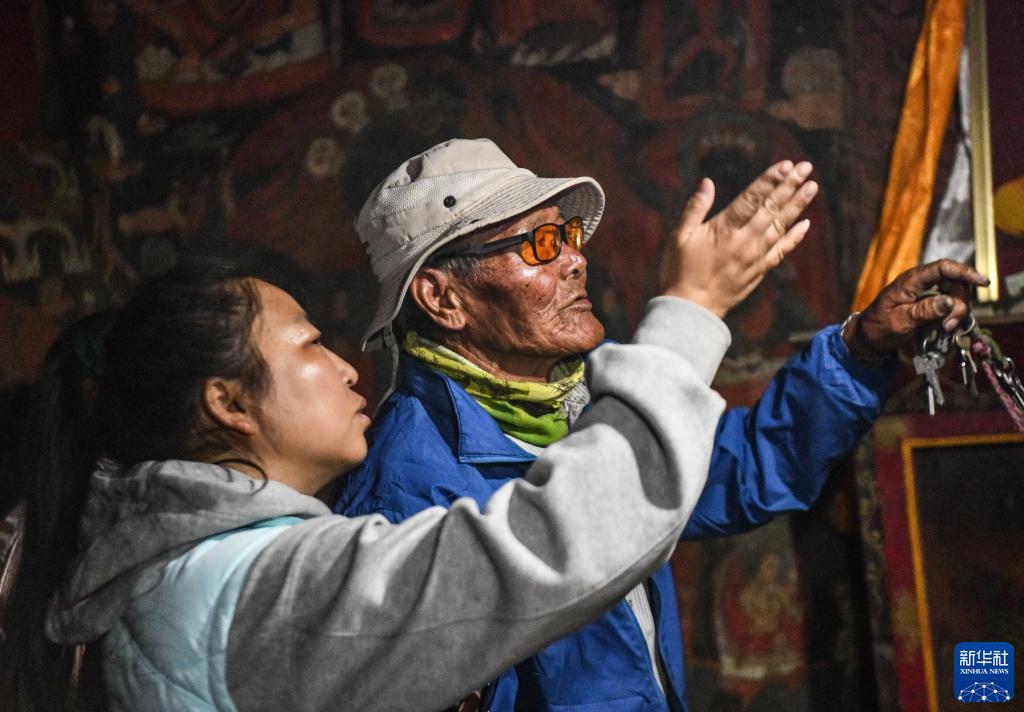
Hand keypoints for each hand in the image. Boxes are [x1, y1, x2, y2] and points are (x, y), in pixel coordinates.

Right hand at [658, 160, 817, 317]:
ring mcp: (754, 257)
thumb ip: (695, 208)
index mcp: (724, 229)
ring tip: (811, 187)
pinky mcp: (758, 272)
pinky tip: (805, 224)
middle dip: (789, 186)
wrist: (690, 310)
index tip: (786, 165)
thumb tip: (706, 182)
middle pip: (772, 208)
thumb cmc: (678, 272)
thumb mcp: (678, 236)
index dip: (770, 180)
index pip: (752, 198)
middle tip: (806, 168)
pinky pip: (781, 252)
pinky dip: (794, 237)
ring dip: (797, 206)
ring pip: (781, 226)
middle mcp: (744, 241)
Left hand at [843, 259, 990, 357]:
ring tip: (944, 329)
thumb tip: (949, 301)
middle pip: (955, 283)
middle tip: (948, 325)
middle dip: (959, 303)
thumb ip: (923, 311)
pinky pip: (950, 307)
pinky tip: (945, 329)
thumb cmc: (879, 327)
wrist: (868, 337)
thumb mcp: (899, 321)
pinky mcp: (930, 305)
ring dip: (956, 313)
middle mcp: (921, 283)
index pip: (943, 268)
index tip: (983, 282)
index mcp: (911, 281)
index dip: (965, 272)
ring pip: (956, 296)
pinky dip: (952, 317)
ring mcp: (926, 294)